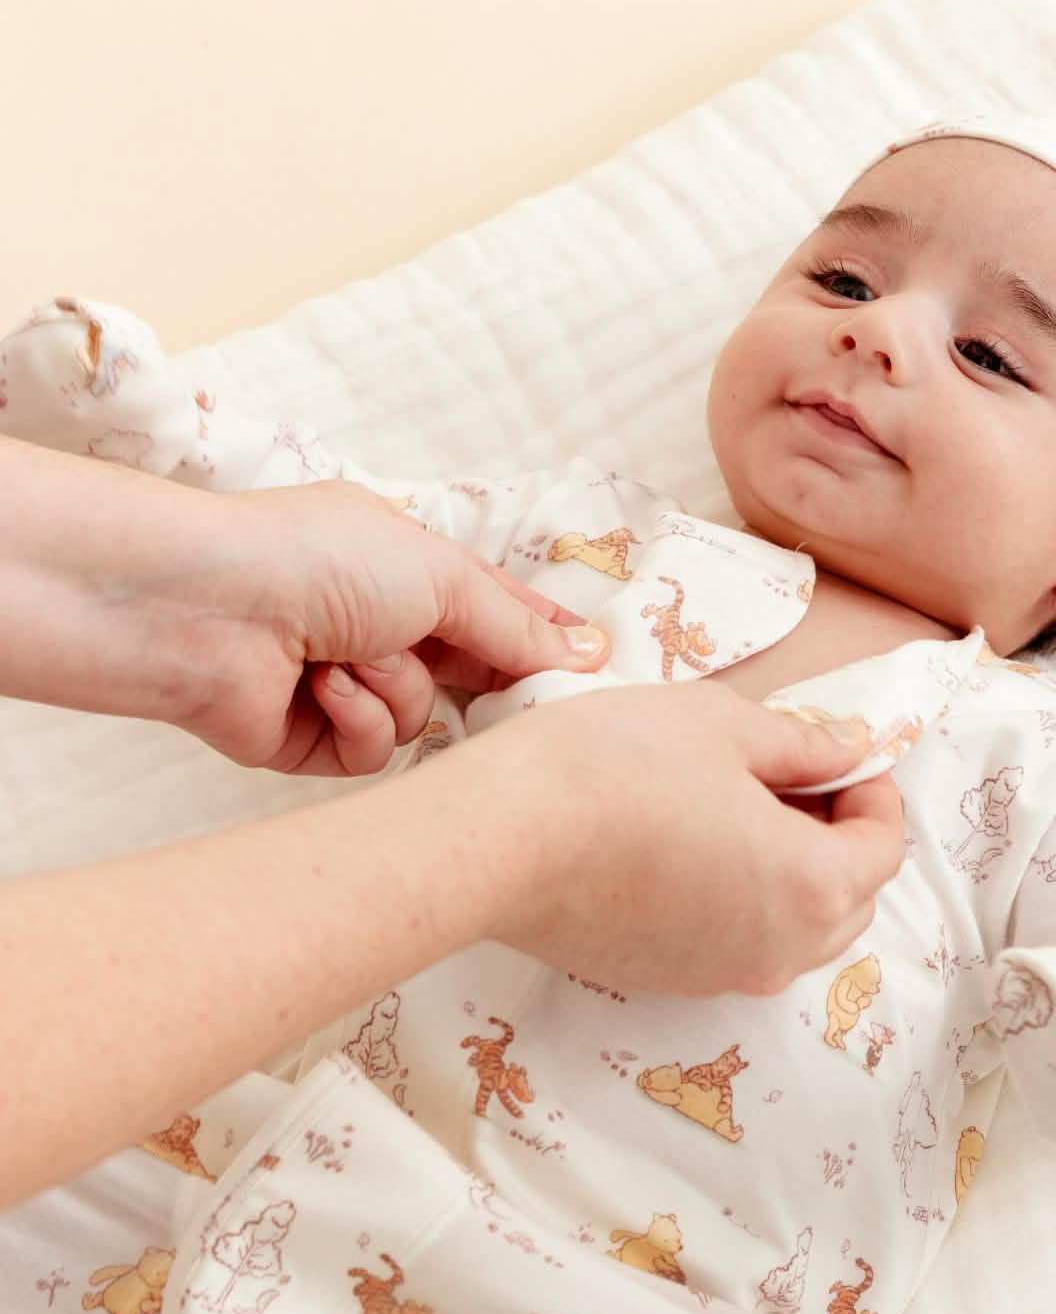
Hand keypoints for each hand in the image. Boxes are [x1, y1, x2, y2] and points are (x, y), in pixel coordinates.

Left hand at [175, 479, 610, 775]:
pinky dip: (357, 719)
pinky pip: (377, 751)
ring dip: (396, 688)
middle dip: (487, 679)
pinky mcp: (318, 742)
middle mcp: (383, 630)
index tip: (594, 665)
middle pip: (471, 675)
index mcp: (409, 572)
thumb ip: (515, 627)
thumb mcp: (441, 575)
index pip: (497, 613)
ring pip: (427, 719)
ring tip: (348, 657)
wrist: (203, 609)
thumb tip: (591, 650)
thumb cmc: (318, 561)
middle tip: (520, 693)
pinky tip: (321, 689)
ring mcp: (351, 686)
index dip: (544, 638)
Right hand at [469, 682, 906, 995]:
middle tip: (795, 777)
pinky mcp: (666, 981)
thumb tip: (851, 750)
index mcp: (812, 886)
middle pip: (850, 901)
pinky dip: (744, 903)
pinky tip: (694, 846)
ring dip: (795, 874)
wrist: (500, 837)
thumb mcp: (726, 726)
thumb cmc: (617, 766)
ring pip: (797, 932)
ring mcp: (720, 976)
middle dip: (841, 838)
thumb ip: (804, 746)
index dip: (873, 793)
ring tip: (742, 808)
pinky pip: (738, 947)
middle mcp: (779, 951)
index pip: (884, 849)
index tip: (842, 756)